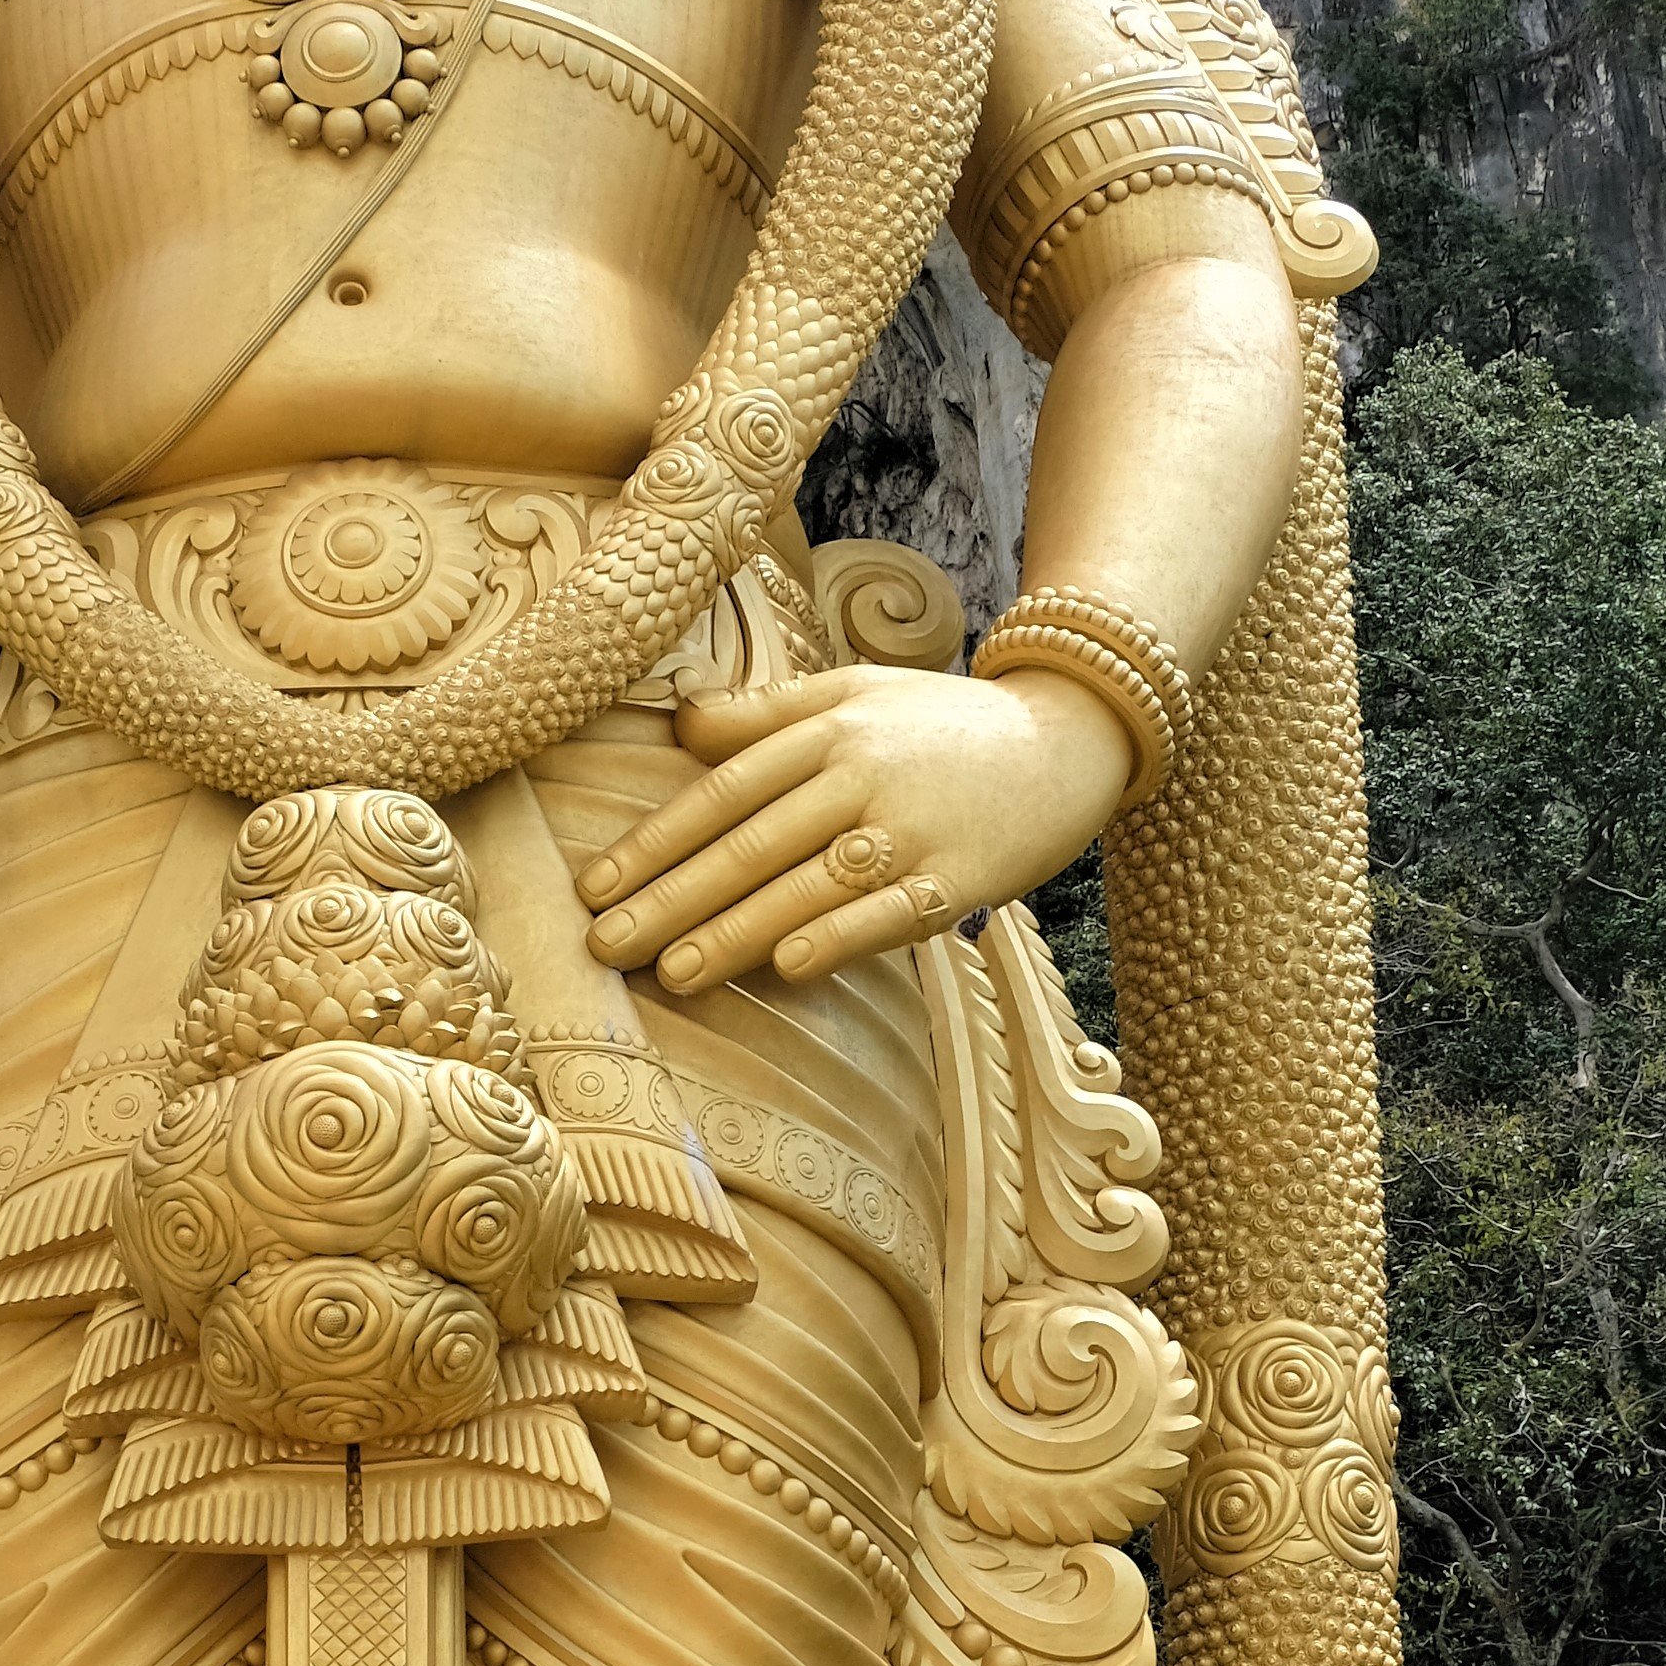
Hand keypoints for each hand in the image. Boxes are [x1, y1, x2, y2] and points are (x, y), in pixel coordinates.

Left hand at [578, 658, 1133, 993]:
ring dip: (737, 931)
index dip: (656, 839)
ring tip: (672, 975)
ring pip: (809, 884)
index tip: (595, 885)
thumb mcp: (857, 691)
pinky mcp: (961, 878)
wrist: (1070, 736)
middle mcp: (862, 776)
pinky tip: (790, 967)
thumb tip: (679, 719)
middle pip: (752, 842)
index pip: (725, 789)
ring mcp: (912, 829)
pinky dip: (841, 937)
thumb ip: (768, 710)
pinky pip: (892, 912)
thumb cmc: (946, 723)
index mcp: (829, 728)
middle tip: (606, 944)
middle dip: (673, 898)